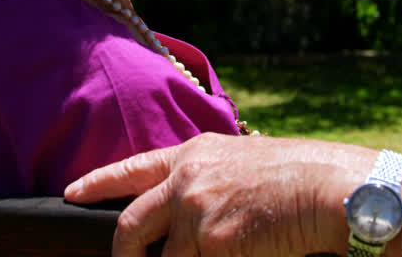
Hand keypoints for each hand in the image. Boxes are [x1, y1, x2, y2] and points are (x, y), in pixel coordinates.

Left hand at [64, 133, 373, 256]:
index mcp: (196, 154)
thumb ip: (211, 180)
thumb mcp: (245, 164)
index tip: (71, 193)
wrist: (329, 189)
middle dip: (125, 256)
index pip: (133, 168)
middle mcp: (186, 180)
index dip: (98, 182)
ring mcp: (195, 213)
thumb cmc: (301, 178)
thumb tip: (188, 209)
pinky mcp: (210, 244)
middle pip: (130, 226)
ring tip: (215, 256)